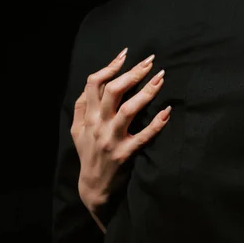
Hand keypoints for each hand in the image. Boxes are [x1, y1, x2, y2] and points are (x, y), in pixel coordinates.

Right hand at [72, 48, 170, 213]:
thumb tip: (92, 83)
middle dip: (133, 73)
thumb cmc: (88, 154)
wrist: (94, 187)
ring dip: (146, 92)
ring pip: (128, 110)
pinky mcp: (125, 154)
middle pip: (113, 91)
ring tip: (160, 79)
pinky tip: (167, 110)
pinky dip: (157, 122)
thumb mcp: (76, 130)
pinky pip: (144, 136)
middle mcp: (98, 125)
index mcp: (87, 117)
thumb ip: (81, 107)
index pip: (94, 83)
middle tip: (151, 62)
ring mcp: (111, 140)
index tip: (126, 55)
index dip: (110, 66)